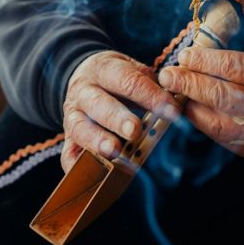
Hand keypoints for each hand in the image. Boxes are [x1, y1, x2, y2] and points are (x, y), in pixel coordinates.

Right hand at [61, 51, 179, 172]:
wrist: (85, 75)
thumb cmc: (118, 77)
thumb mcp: (132, 69)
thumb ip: (150, 85)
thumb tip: (175, 105)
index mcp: (103, 69)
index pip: (127, 81)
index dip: (150, 96)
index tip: (171, 111)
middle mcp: (83, 91)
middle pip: (99, 104)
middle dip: (118, 118)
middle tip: (135, 130)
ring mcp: (72, 115)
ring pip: (80, 128)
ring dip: (97, 140)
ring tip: (115, 151)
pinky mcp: (67, 137)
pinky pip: (67, 154)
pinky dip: (75, 166)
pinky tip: (88, 175)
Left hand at [157, 48, 243, 166]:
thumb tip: (209, 61)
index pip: (232, 66)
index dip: (204, 60)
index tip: (185, 55)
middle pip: (218, 93)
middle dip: (188, 83)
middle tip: (168, 75)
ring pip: (214, 120)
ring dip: (190, 107)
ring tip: (175, 96)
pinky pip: (223, 138)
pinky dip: (206, 124)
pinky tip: (195, 114)